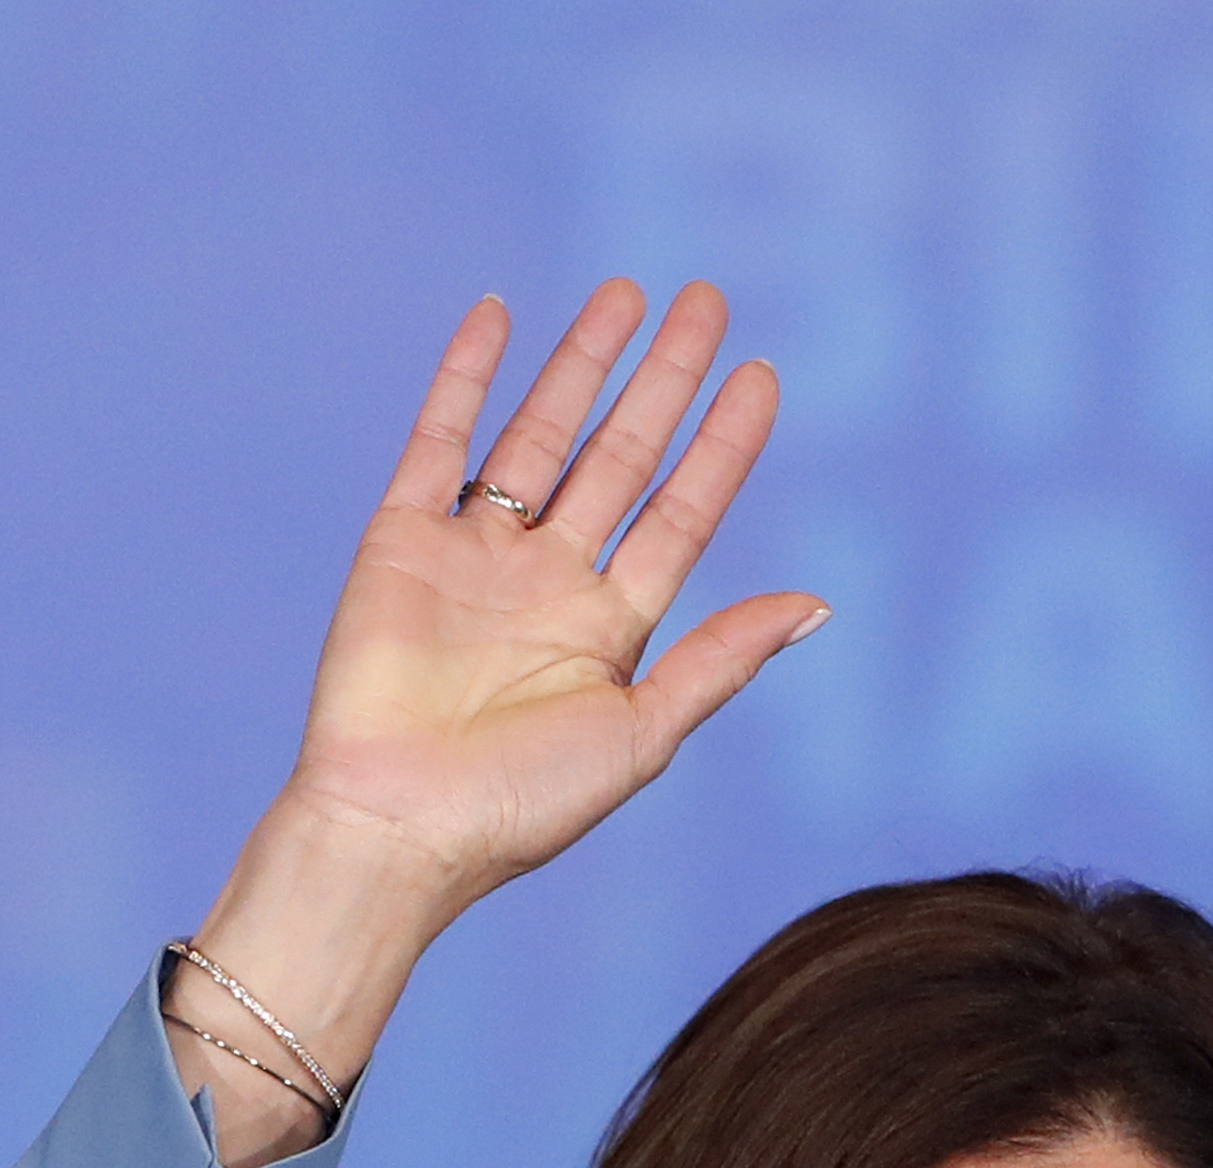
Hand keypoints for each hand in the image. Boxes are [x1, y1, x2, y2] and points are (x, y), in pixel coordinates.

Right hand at [179, 279, 818, 1160]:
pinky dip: (465, 376)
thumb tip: (818, 604)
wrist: (394, 827)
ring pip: (539, 434)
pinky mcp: (401, 541)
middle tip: (708, 301)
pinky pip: (438, 440)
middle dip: (664, 380)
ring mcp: (474, 555)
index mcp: (610, 629)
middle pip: (620, 456)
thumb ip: (722, 661)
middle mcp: (547, 581)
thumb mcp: (642, 734)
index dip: (722, 445)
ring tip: (627, 293)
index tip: (762, 375)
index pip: (681, 513)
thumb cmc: (519, 807)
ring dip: (582, 364)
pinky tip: (499, 314)